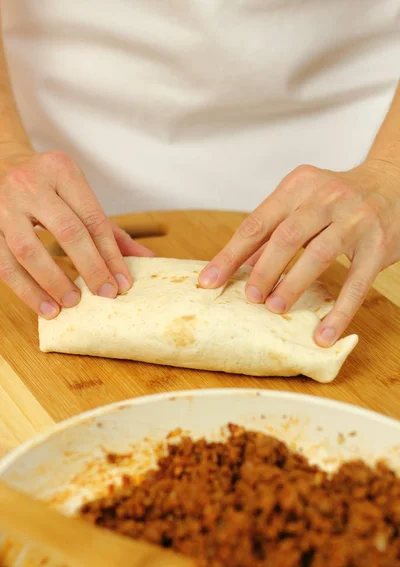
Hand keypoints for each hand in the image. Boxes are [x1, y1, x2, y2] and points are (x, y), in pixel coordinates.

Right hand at [0, 151, 153, 317]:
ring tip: (72, 304)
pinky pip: (4, 264)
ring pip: (28, 250)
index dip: (110, 255)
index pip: (92, 219)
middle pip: (66, 231)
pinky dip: (25, 289)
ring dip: (52, 282)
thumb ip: (111, 230)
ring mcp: (2, 205)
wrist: (0, 164)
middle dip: (90, 267)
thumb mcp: (79, 195)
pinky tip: (45, 306)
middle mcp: (30, 184)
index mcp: (61, 171)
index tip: (122, 283)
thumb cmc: (49, 187)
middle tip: (105, 295)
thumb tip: (146, 259)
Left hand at [199, 160, 399, 345]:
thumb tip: (236, 266)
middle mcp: (325, 197)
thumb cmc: (338, 198)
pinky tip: (323, 332)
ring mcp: (354, 219)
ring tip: (275, 308)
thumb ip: (272, 232)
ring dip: (293, 285)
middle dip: (263, 270)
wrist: (393, 182)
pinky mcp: (378, 245)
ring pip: (318, 255)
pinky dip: (339, 311)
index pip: (256, 223)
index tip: (209, 281)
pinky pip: (356, 282)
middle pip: (286, 237)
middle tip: (249, 297)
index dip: (230, 255)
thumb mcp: (301, 203)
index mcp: (297, 186)